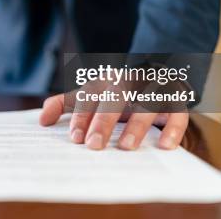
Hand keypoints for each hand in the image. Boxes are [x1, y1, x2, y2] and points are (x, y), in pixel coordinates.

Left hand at [39, 93, 188, 150]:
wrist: (157, 72)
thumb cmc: (116, 93)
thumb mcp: (90, 94)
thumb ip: (65, 104)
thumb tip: (42, 120)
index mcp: (106, 80)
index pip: (91, 95)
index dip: (81, 116)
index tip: (75, 138)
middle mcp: (129, 82)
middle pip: (116, 97)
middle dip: (103, 121)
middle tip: (93, 145)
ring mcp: (153, 90)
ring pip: (146, 103)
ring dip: (136, 125)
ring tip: (125, 147)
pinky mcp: (176, 102)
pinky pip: (178, 113)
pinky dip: (173, 128)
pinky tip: (164, 145)